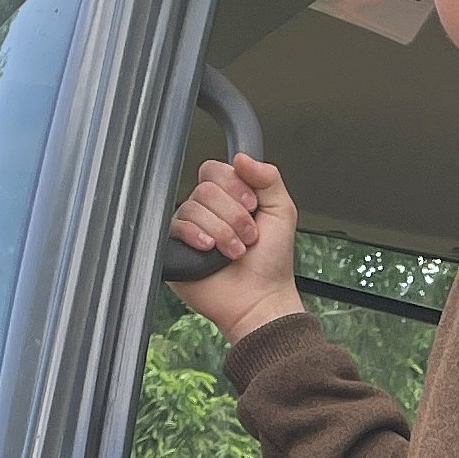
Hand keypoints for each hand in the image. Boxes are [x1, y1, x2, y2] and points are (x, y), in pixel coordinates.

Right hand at [168, 147, 302, 344]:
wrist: (259, 299)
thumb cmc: (271, 263)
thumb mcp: (282, 211)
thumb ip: (268, 178)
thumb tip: (242, 158)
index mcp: (230, 197)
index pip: (217, 170)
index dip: (235, 187)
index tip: (253, 207)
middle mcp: (209, 210)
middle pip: (205, 188)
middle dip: (233, 215)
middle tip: (248, 237)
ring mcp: (192, 228)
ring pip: (192, 207)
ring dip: (222, 232)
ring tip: (234, 251)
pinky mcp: (177, 247)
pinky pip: (176, 226)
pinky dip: (198, 237)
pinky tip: (210, 251)